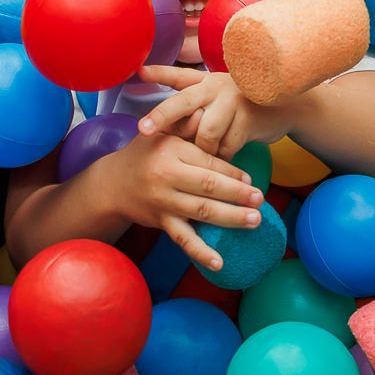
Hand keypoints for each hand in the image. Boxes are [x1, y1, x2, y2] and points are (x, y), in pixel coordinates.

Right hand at [108, 132, 263, 270]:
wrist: (114, 184)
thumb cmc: (146, 153)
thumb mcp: (163, 132)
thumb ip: (187, 124)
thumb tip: (209, 111)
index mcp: (171, 150)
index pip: (208, 161)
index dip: (232, 172)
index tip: (250, 180)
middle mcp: (166, 176)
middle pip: (208, 186)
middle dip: (237, 194)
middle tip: (260, 200)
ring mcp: (164, 202)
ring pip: (201, 212)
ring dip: (230, 218)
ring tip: (254, 221)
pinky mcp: (161, 222)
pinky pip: (183, 239)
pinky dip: (201, 252)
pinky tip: (219, 263)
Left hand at [137, 66, 293, 158]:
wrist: (287, 108)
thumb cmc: (243, 108)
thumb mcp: (218, 100)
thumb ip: (196, 109)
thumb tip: (168, 132)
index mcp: (205, 82)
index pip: (178, 76)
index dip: (158, 73)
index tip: (138, 73)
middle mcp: (216, 87)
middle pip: (182, 102)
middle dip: (161, 116)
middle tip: (144, 130)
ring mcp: (232, 102)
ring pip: (205, 132)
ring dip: (203, 149)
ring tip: (206, 156)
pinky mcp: (248, 119)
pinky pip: (225, 146)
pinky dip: (222, 158)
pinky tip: (225, 160)